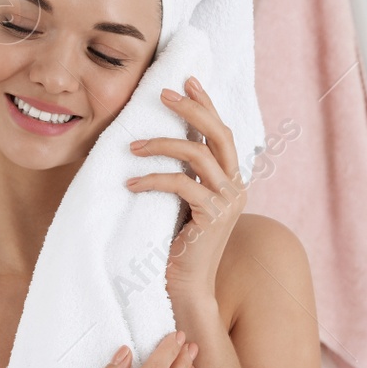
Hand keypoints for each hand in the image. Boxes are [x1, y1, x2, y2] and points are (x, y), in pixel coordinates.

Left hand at [125, 75, 248, 307]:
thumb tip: (164, 138)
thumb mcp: (183, 202)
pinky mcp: (212, 217)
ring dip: (161, 144)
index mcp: (231, 180)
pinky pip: (181, 184)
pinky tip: (130, 183)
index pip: (222, 132)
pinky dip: (153, 179)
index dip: (206, 104)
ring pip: (197, 155)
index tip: (186, 80)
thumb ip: (186, 173)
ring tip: (131, 146)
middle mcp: (236, 187)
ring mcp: (228, 202)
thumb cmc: (177, 245)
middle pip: (219, 134)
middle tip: (162, 93)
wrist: (185, 287)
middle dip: (191, 109)